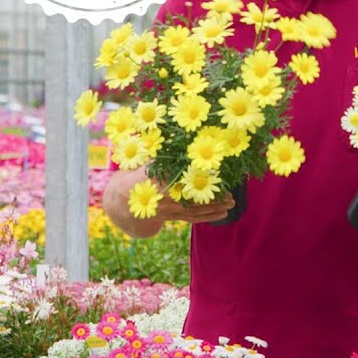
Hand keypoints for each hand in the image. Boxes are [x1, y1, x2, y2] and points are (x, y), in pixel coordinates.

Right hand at [104, 166, 233, 237]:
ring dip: (215, 208)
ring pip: (196, 210)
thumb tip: (185, 139)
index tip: (219, 175)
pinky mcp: (173, 217)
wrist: (125, 199)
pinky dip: (209, 217)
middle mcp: (166, 197)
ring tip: (231, 204)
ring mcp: (170, 209)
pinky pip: (193, 218)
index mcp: (161, 181)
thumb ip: (167, 155)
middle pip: (194, 197)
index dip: (203, 178)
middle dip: (214, 197)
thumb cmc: (142, 175)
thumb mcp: (151, 162)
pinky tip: (223, 214)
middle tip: (231, 194)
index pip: (186, 180)